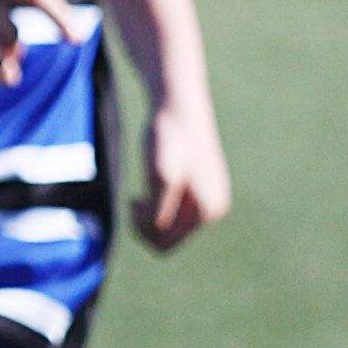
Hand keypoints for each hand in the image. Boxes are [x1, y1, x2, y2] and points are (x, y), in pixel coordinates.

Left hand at [136, 95, 231, 249]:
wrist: (178, 103)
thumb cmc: (168, 137)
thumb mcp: (159, 177)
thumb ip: (156, 210)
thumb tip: (155, 233)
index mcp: (208, 211)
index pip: (165, 245)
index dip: (141, 230)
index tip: (132, 201)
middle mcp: (215, 209)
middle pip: (169, 239)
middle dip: (147, 224)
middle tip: (133, 199)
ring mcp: (211, 198)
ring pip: (171, 225)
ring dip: (152, 212)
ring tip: (141, 192)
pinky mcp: (203, 187)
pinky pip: (175, 210)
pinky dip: (159, 202)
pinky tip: (154, 181)